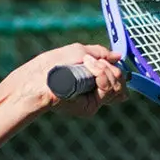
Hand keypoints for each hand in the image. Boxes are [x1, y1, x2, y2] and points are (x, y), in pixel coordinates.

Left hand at [12, 43, 126, 118]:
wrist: (39, 76)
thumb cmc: (54, 63)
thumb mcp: (80, 52)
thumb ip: (100, 54)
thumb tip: (119, 56)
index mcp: (93, 82)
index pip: (118, 81)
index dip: (116, 70)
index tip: (106, 60)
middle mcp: (94, 94)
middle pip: (120, 84)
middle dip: (110, 67)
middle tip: (91, 62)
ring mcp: (92, 102)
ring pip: (117, 86)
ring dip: (105, 69)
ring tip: (86, 64)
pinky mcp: (89, 108)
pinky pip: (108, 90)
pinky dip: (102, 76)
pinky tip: (88, 69)